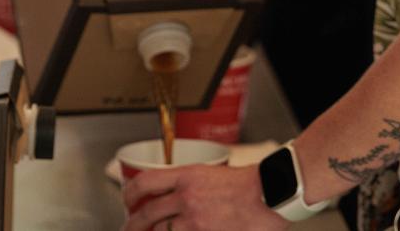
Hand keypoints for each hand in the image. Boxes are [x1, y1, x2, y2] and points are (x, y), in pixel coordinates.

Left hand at [121, 164, 285, 230]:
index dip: (130, 193)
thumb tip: (169, 197)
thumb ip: (188, 184)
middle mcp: (187, 197)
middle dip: (133, 225)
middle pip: (147, 214)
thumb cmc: (247, 185)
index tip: (127, 201)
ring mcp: (195, 221)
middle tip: (128, 228)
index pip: (146, 182)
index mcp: (187, 176)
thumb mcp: (211, 174)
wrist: (271, 195)